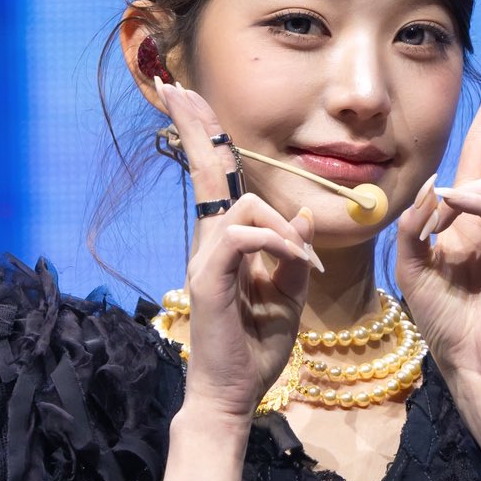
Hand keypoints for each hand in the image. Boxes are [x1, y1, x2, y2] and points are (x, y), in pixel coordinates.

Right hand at [154, 77, 322, 424]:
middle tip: (175, 86)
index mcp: (226, 242)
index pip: (215, 179)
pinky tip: (296, 268)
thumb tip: (305, 217)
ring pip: (246, 205)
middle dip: (196, 126)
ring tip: (303, 266)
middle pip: (205, 171)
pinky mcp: (209, 279)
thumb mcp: (288, 296)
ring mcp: (205, 258)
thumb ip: (293, 256)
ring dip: (285, 229)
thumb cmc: (256, 348)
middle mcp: (209, 242)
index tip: (186, 97)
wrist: (234, 393)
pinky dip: (278, 245)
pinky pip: (246, 237)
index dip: (204, 137)